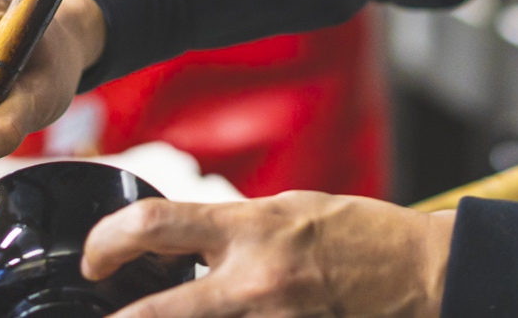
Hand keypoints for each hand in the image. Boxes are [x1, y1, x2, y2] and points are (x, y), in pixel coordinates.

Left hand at [83, 193, 453, 317]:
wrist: (422, 273)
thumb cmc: (358, 233)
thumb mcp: (288, 209)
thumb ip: (232, 229)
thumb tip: (178, 245)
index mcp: (251, 228)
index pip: (155, 225)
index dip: (108, 242)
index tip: (95, 258)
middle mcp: (253, 280)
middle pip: (153, 312)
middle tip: (107, 314)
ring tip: (162, 311)